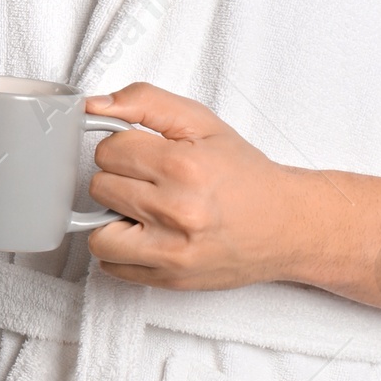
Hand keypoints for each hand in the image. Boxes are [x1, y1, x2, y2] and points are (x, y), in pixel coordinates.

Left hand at [80, 84, 299, 290]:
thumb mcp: (201, 122)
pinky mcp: (170, 279)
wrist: (286, 224)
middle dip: (120, 180)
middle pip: (100, 187)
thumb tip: (94, 105)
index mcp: (182, 165)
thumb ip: (146, 102)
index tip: (143, 154)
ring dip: (114, 220)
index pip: (109, 150)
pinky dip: (123, 252)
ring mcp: (172, 251)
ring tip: (142, 212)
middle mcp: (176, 210)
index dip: (123, 148)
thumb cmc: (244, 174)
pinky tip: (148, 237)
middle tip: (150, 181)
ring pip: (98, 233)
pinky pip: (112, 267)